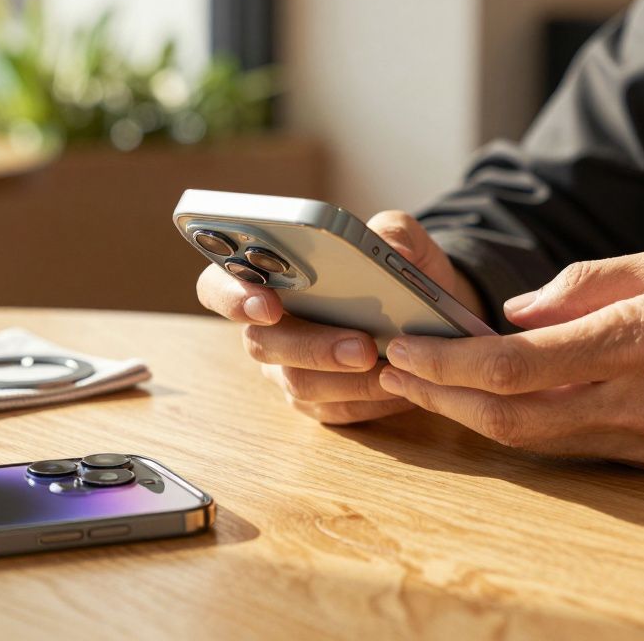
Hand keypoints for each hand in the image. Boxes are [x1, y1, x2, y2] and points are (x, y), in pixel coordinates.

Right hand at [197, 210, 483, 423]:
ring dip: (345, 378)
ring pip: (297, 382)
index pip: (219, 285)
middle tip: (362, 345)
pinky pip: (333, 410)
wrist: (425, 316)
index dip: (232, 295)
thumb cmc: (396, 271)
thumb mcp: (401, 240)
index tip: (266, 302)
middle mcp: (267, 328)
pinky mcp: (318, 403)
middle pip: (261, 343)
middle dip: (312, 345)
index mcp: (266, 277)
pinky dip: (369, 398)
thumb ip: (393, 232)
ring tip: (388, 365)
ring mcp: (288, 369)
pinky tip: (399, 384)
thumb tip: (392, 249)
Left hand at [378, 243, 643, 467]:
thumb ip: (586, 283)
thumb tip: (515, 311)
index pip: (514, 364)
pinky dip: (520, 426)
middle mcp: (636, 403)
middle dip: (439, 396)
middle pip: (508, 418)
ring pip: (532, 442)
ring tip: (426, 386)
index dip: (445, 361)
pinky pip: (569, 447)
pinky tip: (491, 401)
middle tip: (392, 369)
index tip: (401, 345)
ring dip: (471, 417)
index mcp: (639, 340)